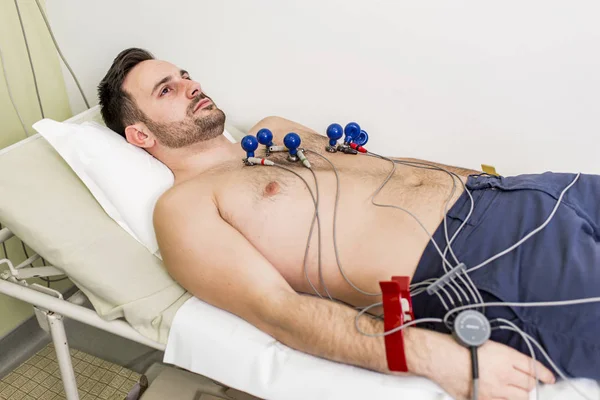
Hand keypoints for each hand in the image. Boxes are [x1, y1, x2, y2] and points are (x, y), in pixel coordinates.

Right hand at [423, 332, 554, 399]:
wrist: (440, 358)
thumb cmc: (457, 346)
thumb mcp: (484, 343)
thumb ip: (502, 355)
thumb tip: (514, 363)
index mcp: (505, 356)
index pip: (533, 367)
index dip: (544, 373)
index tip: (549, 378)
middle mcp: (504, 374)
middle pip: (529, 384)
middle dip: (528, 383)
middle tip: (524, 381)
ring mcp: (495, 390)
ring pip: (520, 398)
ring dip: (519, 394)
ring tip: (513, 390)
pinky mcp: (484, 399)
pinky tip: (500, 396)